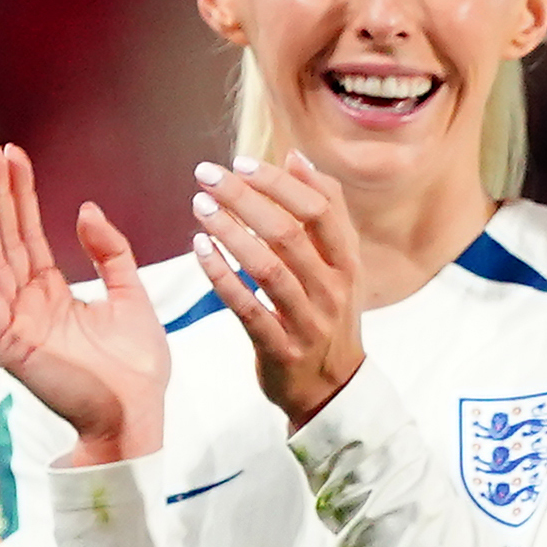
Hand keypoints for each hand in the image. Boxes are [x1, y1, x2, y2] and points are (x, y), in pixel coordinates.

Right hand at [0, 144, 164, 463]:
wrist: (140, 417)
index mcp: (51, 292)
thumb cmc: (137, 369)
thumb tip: (85, 209)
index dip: (20, 192)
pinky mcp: (9, 340)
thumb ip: (112, 254)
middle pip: (4, 236)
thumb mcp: (133, 298)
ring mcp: (13, 320)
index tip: (12, 153)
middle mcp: (25, 301)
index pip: (28, 231)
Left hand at [190, 152, 368, 425]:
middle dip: (244, 198)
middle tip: (206, 175)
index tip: (241, 162)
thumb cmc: (326, 313)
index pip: (320, 210)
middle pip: (289, 233)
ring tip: (199, 206)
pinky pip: (246, 307)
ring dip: (229, 232)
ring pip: (267, 268)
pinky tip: (199, 249)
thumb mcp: (339, 263)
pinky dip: (220, 276)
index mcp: (347, 263)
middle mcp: (332, 290)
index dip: (279, 182)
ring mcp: (308, 321)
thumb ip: (324, 211)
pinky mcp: (280, 348)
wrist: (332, 388)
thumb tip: (296, 158)